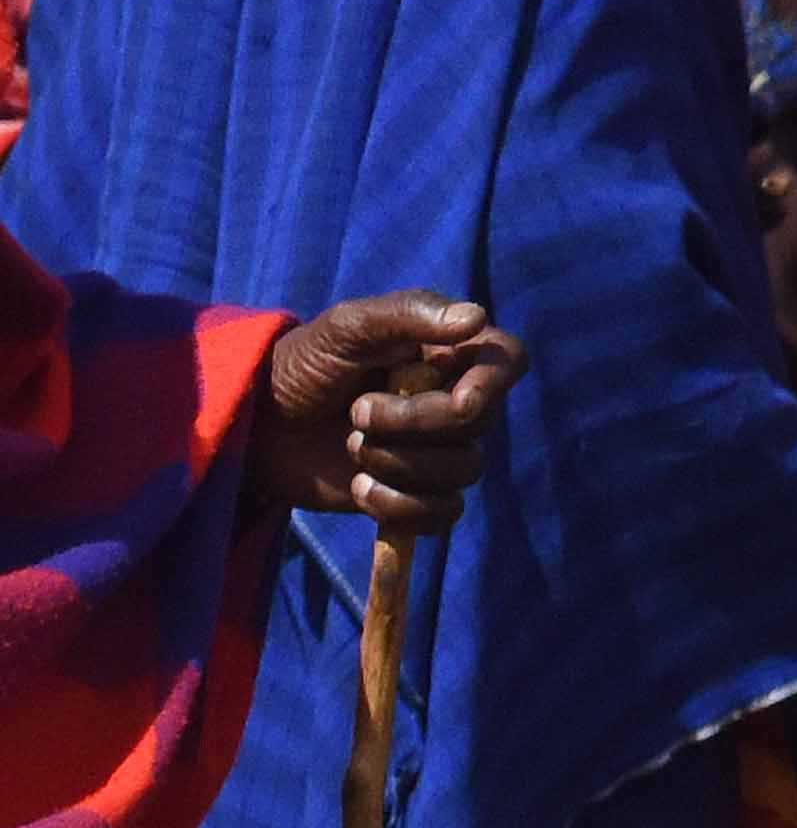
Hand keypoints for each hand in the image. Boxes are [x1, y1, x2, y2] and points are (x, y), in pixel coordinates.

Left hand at [248, 296, 514, 528]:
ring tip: (350, 448)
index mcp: (450, 353)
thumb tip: (477, 316)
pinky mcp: (419, 494)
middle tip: (355, 412)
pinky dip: (398, 507)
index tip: (441, 389)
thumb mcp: (345, 328)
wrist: (258, 426)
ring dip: (396, 464)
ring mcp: (439, 451)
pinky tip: (359, 488)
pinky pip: (442, 514)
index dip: (488, 384)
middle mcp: (455, 400)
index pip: (507, 362)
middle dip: (411, 424)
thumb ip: (408, 313)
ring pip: (462, 472)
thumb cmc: (302, 366)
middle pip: (478, 424)